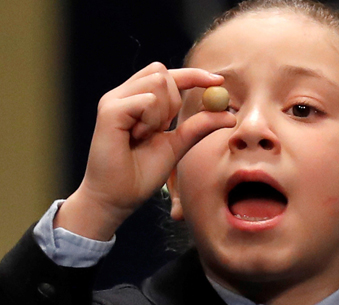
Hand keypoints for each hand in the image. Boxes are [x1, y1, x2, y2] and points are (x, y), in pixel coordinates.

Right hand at [57, 62, 235, 239]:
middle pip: (163, 72)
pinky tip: (137, 137)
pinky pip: (146, 100)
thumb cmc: (139, 174)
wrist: (116, 198)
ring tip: (144, 136)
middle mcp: (123, 95)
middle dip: (174, 100)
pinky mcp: (109, 110)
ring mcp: (114, 100)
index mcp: (137, 100)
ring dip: (162, 112)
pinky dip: (150, 120)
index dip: (194, 75)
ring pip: (158, 81)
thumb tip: (229, 115)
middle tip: (162, 128)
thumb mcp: (176, 146)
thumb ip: (198, 127)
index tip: (219, 81)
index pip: (168, 75)